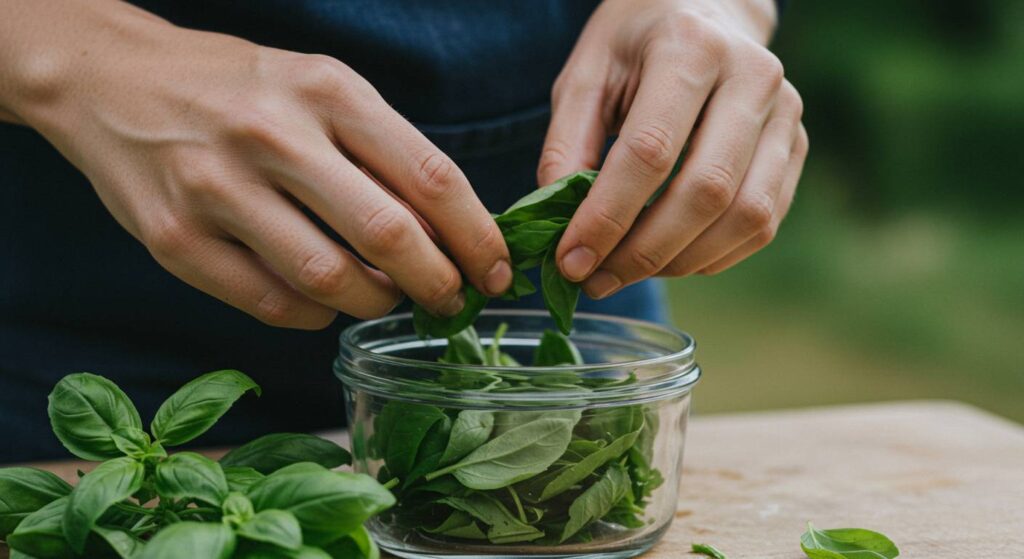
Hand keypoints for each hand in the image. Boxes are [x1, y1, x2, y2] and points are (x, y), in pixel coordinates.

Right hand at [1, 1, 510, 327]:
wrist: (112, 81)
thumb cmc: (240, 90)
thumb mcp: (320, 87)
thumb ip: (384, 152)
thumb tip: (451, 233)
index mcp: (326, 89)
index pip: (432, 177)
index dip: (478, 237)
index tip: (496, 272)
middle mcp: (273, 135)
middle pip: (388, 235)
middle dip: (438, 284)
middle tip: (451, 301)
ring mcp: (216, 189)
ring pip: (329, 279)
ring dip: (375, 304)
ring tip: (386, 298)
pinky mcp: (173, 238)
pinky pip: (269, 304)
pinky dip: (313, 317)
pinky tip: (324, 305)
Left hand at [538, 0, 807, 297]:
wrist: (703, 8)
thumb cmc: (634, 45)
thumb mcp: (585, 75)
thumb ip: (567, 145)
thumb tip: (560, 222)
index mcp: (690, 49)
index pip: (651, 151)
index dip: (608, 216)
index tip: (571, 260)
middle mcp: (752, 78)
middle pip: (706, 191)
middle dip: (644, 252)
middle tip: (596, 280)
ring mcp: (786, 113)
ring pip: (746, 217)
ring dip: (680, 261)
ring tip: (627, 272)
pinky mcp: (797, 146)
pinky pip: (763, 223)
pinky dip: (713, 256)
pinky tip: (670, 258)